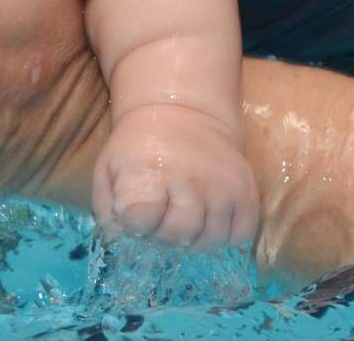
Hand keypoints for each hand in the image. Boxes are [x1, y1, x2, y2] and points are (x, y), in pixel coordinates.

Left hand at [92, 103, 258, 250]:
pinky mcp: (246, 191)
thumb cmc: (140, 147)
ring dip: (193, 238)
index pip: (140, 219)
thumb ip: (107, 208)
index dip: (135, 223)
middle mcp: (189, 179)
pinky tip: (209, 218)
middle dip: (164, 235)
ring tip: (183, 217)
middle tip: (161, 218)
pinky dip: (225, 235)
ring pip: (210, 241)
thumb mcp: (109, 167)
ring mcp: (222, 187)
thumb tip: (120, 237)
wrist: (183, 112)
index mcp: (148, 170)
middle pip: (178, 234)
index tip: (136, 213)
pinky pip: (241, 234)